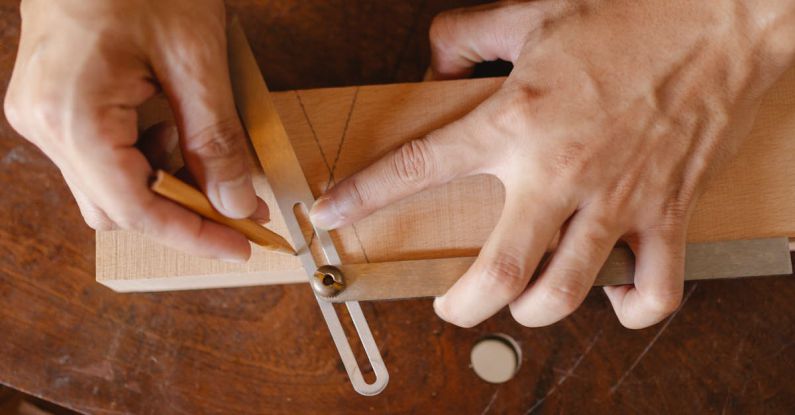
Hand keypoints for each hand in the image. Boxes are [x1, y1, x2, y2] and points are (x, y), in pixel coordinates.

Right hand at [4, 0, 265, 261]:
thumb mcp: (194, 57)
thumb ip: (216, 139)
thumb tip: (237, 203)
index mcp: (70, 115)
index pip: (136, 210)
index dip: (193, 235)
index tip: (242, 247)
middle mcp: (43, 123)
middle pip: (118, 207)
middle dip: (182, 207)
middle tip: (236, 195)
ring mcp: (42, 114)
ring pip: (110, 185)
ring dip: (165, 178)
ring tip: (199, 135)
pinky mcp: (52, 103)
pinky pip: (102, 155)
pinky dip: (146, 154)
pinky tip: (171, 119)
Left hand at [310, 0, 794, 327]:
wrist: (723, 15)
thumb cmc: (630, 13)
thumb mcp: (532, 12)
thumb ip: (466, 37)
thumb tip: (433, 65)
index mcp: (517, 119)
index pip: (421, 166)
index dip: (365, 196)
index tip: (331, 217)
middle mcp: (560, 171)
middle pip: (497, 271)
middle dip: (459, 305)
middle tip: (447, 306)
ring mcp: (618, 200)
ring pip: (565, 293)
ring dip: (532, 313)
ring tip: (519, 301)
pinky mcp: (669, 213)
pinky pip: (655, 290)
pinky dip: (630, 309)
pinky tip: (611, 295)